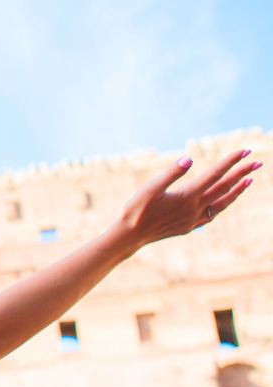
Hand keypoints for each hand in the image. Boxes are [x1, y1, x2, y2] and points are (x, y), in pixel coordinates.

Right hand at [121, 148, 260, 245]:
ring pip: (221, 203)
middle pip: (223, 188)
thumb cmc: (136, 209)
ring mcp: (193, 220)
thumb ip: (171, 173)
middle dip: (241, 174)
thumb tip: (190, 159)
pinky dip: (222, 206)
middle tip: (257, 162)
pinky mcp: (188, 227)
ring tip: (248, 181)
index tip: (245, 151)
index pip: (215, 175)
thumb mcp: (150, 188)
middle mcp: (194, 208)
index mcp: (187, 196)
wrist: (130, 236)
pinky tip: (223, 202)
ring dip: (236, 191)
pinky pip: (211, 215)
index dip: (230, 162)